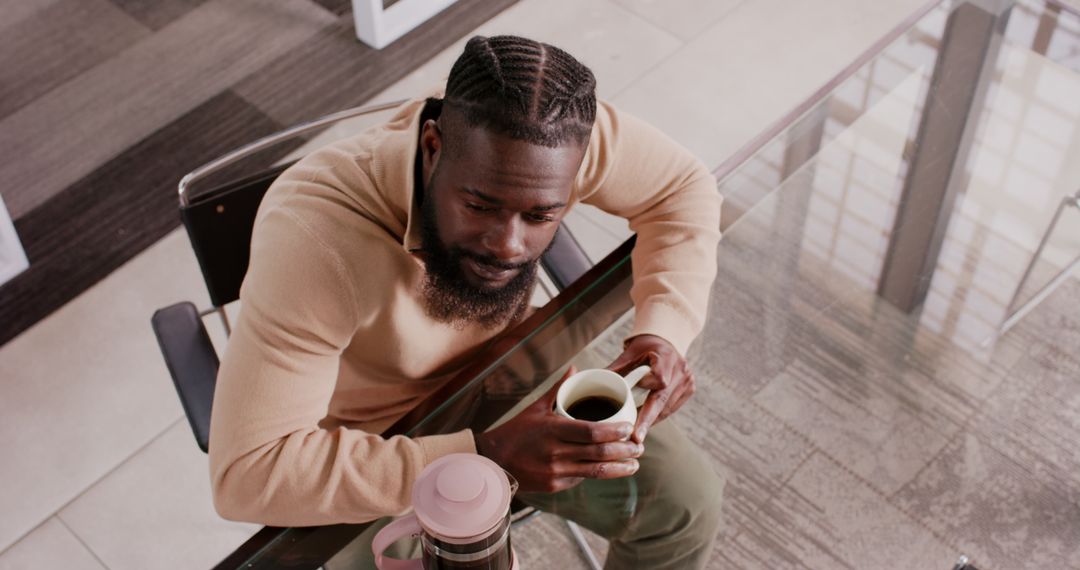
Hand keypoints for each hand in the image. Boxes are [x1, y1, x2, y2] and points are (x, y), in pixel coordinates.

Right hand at [474, 367, 643, 492]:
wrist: (493, 461)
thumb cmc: (516, 432)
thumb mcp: (536, 408)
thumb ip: (558, 389)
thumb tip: (575, 369)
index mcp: (553, 429)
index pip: (591, 431)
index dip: (614, 431)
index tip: (629, 428)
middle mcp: (556, 452)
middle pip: (599, 453)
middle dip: (624, 451)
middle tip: (639, 447)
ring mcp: (556, 471)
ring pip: (596, 471)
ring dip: (619, 468)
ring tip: (634, 464)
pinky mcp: (555, 486)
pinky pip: (582, 479)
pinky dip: (597, 473)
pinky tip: (611, 469)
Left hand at [607, 334, 694, 443]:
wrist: (667, 341)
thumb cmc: (645, 347)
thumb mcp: (629, 353)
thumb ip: (616, 369)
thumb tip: (592, 383)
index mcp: (666, 357)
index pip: (659, 380)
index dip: (646, 394)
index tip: (632, 405)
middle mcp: (680, 370)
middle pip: (662, 399)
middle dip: (647, 420)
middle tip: (635, 438)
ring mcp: (687, 381)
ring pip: (666, 408)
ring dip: (650, 420)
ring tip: (634, 434)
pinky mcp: (689, 390)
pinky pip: (670, 408)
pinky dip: (657, 416)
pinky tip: (645, 423)